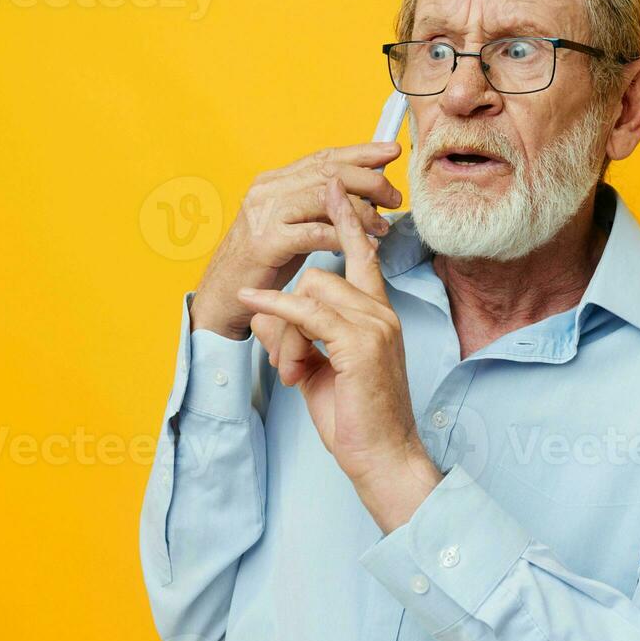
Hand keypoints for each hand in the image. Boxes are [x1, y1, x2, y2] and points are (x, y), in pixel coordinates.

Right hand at [190, 142, 402, 338]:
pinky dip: (342, 237)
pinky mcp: (267, 241)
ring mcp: (265, 213)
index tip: (391, 151)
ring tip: (381, 225)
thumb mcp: (295, 225)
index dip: (361, 152)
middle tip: (393, 197)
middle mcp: (268, 189)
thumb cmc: (264, 262)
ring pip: (324, 197)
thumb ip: (320, 207)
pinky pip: (314, 233)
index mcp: (275, 181)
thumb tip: (364, 195)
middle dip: (369, 180)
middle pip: (328, 172)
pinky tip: (362, 243)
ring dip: (360, 210)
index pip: (324, 157)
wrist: (225, 293)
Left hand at [237, 177, 442, 532]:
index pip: (363, 255)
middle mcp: (380, 312)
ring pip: (310, 292)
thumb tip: (264, 317)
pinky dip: (277, 313)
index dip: (346, 219)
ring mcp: (374, 325)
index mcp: (377, 315)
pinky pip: (307, 313)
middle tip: (290, 366)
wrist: (383, 457)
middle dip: (289, 316)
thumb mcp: (314, 370)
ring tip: (294, 374)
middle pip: (318, 275)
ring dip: (287, 334)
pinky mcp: (360, 343)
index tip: (334, 183)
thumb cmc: (356, 420)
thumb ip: (291, 337)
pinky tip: (256, 310)